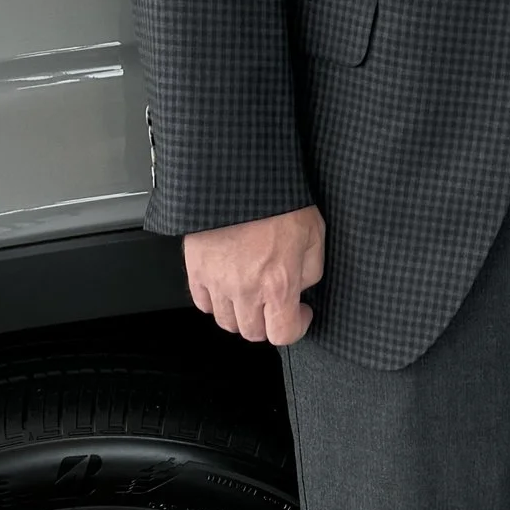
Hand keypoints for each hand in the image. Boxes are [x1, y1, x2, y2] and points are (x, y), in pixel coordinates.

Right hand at [182, 206, 324, 344]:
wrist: (241, 175)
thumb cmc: (277, 198)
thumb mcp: (313, 235)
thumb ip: (310, 271)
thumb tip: (300, 289)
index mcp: (278, 283)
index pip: (283, 334)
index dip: (297, 327)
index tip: (300, 313)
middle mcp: (246, 289)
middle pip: (252, 333)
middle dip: (268, 322)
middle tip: (275, 303)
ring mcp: (217, 282)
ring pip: (226, 322)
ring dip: (241, 314)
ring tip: (250, 295)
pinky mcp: (196, 269)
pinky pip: (203, 303)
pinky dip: (215, 301)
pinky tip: (227, 286)